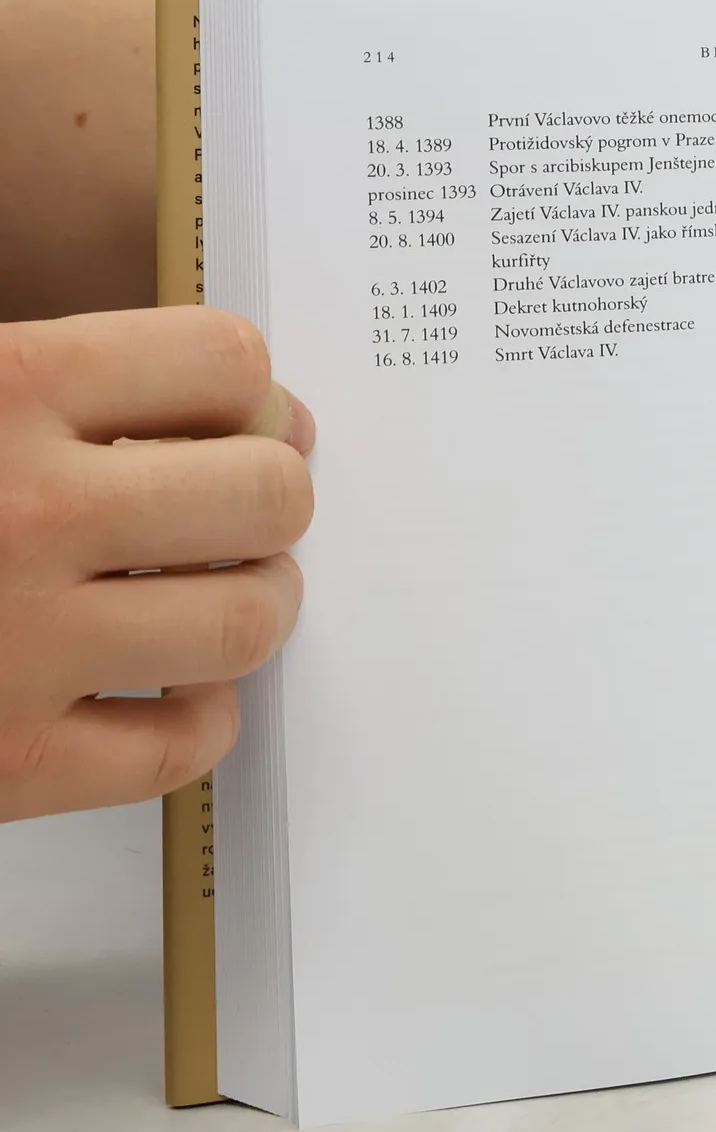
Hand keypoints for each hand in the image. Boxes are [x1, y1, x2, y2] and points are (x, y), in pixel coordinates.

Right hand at [0, 308, 313, 820]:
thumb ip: (47, 381)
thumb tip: (229, 396)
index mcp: (0, 390)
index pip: (222, 362)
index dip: (248, 390)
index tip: (242, 414)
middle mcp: (25, 513)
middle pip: (267, 491)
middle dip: (271, 495)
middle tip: (242, 505)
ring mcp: (18, 648)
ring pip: (247, 618)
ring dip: (255, 600)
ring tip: (217, 589)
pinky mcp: (4, 768)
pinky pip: (181, 746)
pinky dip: (201, 717)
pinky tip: (164, 687)